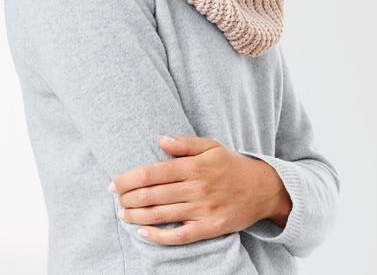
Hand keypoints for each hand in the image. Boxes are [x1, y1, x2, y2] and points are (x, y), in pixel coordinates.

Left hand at [109, 135, 286, 244]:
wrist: (264, 189)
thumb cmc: (232, 165)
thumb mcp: (212, 146)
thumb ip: (185, 143)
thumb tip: (159, 139)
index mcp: (194, 166)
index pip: (152, 173)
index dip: (128, 179)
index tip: (113, 183)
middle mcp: (197, 188)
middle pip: (153, 195)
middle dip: (128, 198)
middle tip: (115, 199)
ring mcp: (203, 210)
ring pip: (162, 215)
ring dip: (137, 216)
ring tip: (123, 214)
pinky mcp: (210, 228)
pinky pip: (180, 236)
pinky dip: (159, 236)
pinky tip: (143, 233)